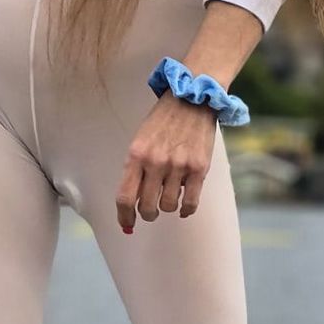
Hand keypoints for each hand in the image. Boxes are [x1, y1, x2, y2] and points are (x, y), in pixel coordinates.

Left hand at [116, 93, 217, 230]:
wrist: (191, 99)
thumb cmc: (163, 122)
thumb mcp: (140, 141)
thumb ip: (135, 170)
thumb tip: (132, 205)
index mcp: (136, 155)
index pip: (125, 197)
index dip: (124, 216)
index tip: (127, 225)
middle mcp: (156, 162)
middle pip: (147, 207)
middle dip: (147, 213)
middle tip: (149, 209)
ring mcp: (179, 166)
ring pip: (168, 206)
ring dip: (167, 207)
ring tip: (168, 196)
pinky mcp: (199, 168)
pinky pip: (191, 202)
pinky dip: (186, 209)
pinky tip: (183, 205)